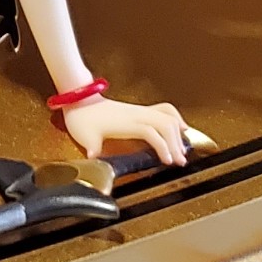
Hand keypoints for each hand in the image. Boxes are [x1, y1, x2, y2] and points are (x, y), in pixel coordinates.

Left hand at [60, 96, 194, 165]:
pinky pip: (164, 110)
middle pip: (165, 124)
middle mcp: (136, 113)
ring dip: (177, 133)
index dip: (162, 146)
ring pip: (167, 117)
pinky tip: (181, 128)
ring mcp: (140, 110)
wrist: (79, 99)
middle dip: (176, 143)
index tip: (167, 161)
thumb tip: (93, 157)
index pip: (150, 131)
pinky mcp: (140, 110)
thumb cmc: (82, 118)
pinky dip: (176, 119)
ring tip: (183, 151)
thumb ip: (91, 146)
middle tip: (180, 162)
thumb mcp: (84, 135)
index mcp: (125, 121)